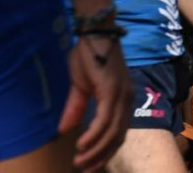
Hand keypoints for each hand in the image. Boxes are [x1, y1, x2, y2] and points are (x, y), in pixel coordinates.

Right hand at [59, 35, 131, 171]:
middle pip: (117, 136)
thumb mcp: (80, 87)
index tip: (91, 165)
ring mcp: (121, 94)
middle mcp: (126, 99)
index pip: (119, 132)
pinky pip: (105, 119)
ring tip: (80, 161)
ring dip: (96, 150)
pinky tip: (82, 145)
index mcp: (122, 99)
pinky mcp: (112, 90)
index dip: (106, 150)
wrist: (94, 33)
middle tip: (84, 169)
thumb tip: (65, 130)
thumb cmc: (89, 56)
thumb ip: (76, 108)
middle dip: (101, 156)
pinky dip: (94, 135)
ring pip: (112, 131)